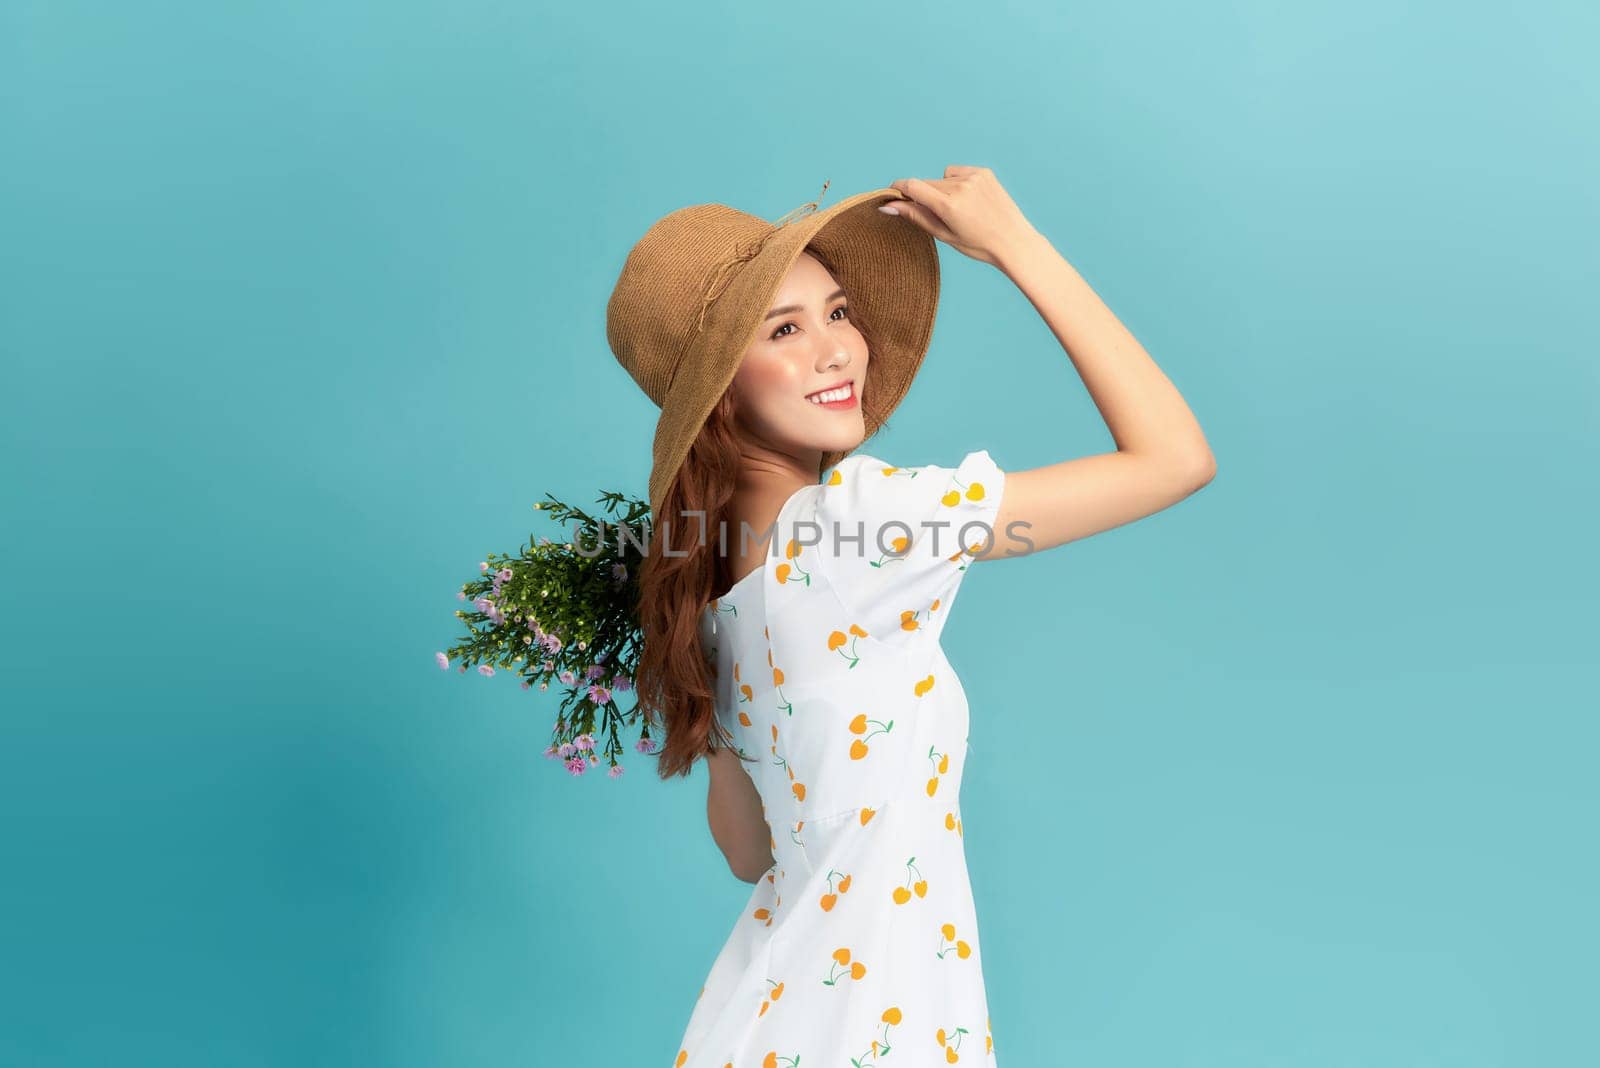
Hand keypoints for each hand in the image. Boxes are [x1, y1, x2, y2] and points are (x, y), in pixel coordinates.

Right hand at [882, 166, 1040, 267]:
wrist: (1014, 241)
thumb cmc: (979, 245)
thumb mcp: (944, 235)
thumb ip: (916, 217)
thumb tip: (890, 207)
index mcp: (949, 205)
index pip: (912, 186)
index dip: (898, 189)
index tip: (891, 194)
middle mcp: (960, 186)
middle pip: (926, 183)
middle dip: (923, 195)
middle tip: (937, 215)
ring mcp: (974, 177)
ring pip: (941, 178)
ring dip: (941, 189)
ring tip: (959, 209)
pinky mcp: (983, 172)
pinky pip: (956, 172)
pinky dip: (956, 182)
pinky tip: (969, 199)